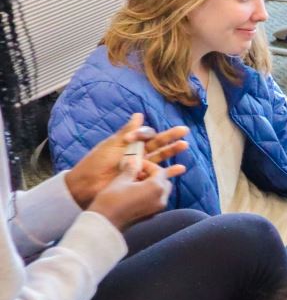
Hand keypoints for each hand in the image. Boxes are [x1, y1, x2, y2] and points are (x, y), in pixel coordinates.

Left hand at [65, 114, 190, 206]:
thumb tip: (139, 114)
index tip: (131, 140)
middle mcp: (137, 153)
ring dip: (172, 151)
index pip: (145, 135)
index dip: (143, 134)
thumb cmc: (97, 163)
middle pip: (157, 143)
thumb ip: (127, 131)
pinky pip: (159, 175)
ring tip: (185, 145)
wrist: (88, 185)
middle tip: (184, 130)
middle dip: (171, 137)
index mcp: (129, 143)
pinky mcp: (143, 179)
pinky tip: (180, 168)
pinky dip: (170, 172)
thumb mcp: (111, 145)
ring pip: (160, 157)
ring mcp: (141, 166)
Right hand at [87, 168, 171, 229]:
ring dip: (153, 185)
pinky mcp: (151, 215)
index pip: (160, 171)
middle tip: (138, 172)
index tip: (137, 164)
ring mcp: (157, 209)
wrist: (105, 222)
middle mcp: (161, 199)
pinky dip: (151, 194)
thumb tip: (134, 162)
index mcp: (156, 188)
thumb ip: (131, 170)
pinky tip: (135, 192)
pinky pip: (156, 201)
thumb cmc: (112, 200)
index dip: (149, 165)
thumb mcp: (121, 180)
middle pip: (165, 182)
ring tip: (135, 182)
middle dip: (154, 175)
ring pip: (162, 192)